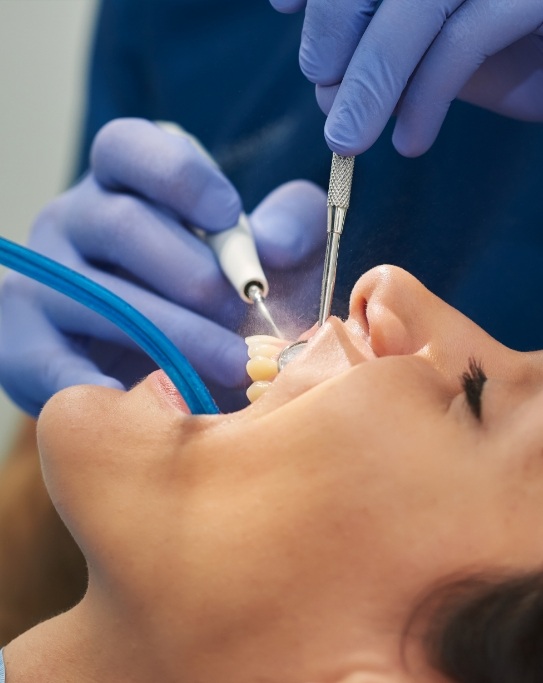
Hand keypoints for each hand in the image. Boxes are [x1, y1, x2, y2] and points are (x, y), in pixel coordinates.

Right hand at [0, 118, 325, 414]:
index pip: (128, 147)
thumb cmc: (232, 299)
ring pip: (95, 295)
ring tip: (231, 365)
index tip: (228, 216)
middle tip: (242, 313)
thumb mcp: (277, 252)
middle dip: (192, 274)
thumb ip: (294, 226)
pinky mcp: (24, 344)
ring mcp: (43, 280)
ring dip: (171, 333)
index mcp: (125, 184)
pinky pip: (51, 364)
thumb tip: (274, 246)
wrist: (180, 371)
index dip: (178, 176)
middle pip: (119, 224)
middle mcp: (74, 220)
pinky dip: (96, 385)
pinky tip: (143, 400)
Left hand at [270, 0, 542, 155]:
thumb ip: (389, 46)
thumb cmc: (520, 52)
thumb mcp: (442, 44)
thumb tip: (325, 84)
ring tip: (347, 139)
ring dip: (370, 80)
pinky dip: (427, 96)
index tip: (285, 6)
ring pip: (418, 4)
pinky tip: (410, 141)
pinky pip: (468, 37)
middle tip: (322, 86)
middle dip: (334, 27)